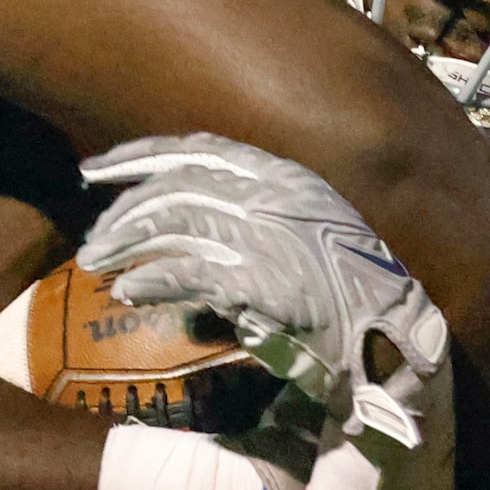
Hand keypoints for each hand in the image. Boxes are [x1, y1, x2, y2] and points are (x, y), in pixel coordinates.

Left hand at [79, 135, 449, 447]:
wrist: (396, 341)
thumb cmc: (350, 295)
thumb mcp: (305, 237)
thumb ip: (253, 219)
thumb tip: (187, 226)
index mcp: (286, 176)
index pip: (198, 148)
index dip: (139, 155)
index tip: (95, 169)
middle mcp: (275, 196)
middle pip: (177, 187)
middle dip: (124, 210)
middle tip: (93, 242)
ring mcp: (269, 236)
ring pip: (174, 224)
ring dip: (126, 244)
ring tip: (95, 266)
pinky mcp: (262, 281)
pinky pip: (189, 273)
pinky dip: (153, 281)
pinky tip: (129, 291)